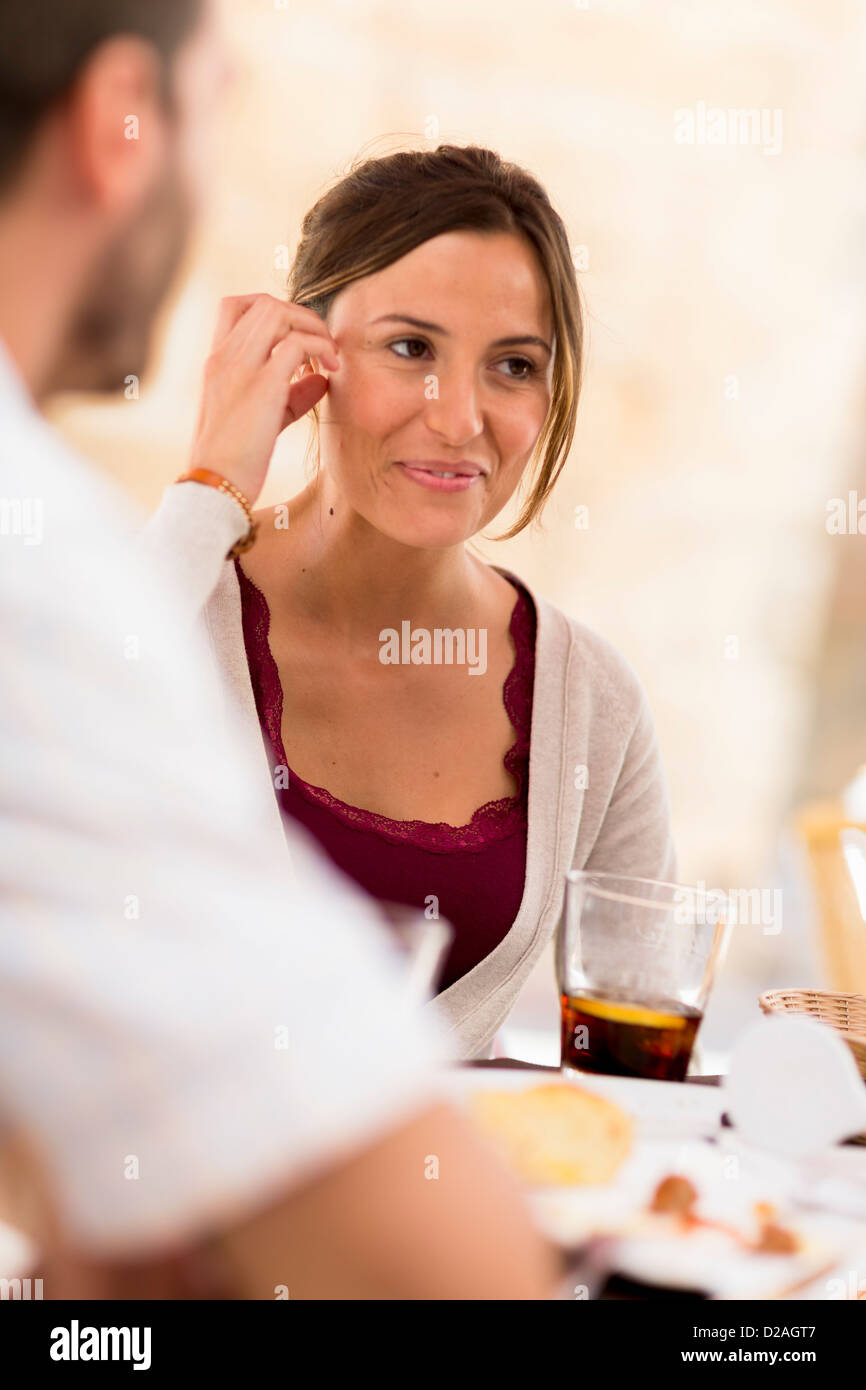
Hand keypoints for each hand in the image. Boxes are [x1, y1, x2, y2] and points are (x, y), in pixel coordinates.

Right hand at [188, 294, 340, 506]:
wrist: (214, 487)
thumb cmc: (234, 460)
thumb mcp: (262, 419)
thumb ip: (290, 395)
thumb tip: (321, 380)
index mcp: (216, 361)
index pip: (235, 305)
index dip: (273, 309)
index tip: (296, 337)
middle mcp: (224, 357)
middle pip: (264, 302)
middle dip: (302, 316)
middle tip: (323, 345)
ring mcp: (240, 368)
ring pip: (279, 313)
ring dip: (312, 327)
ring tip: (330, 356)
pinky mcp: (262, 386)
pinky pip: (297, 344)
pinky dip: (320, 348)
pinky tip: (331, 371)